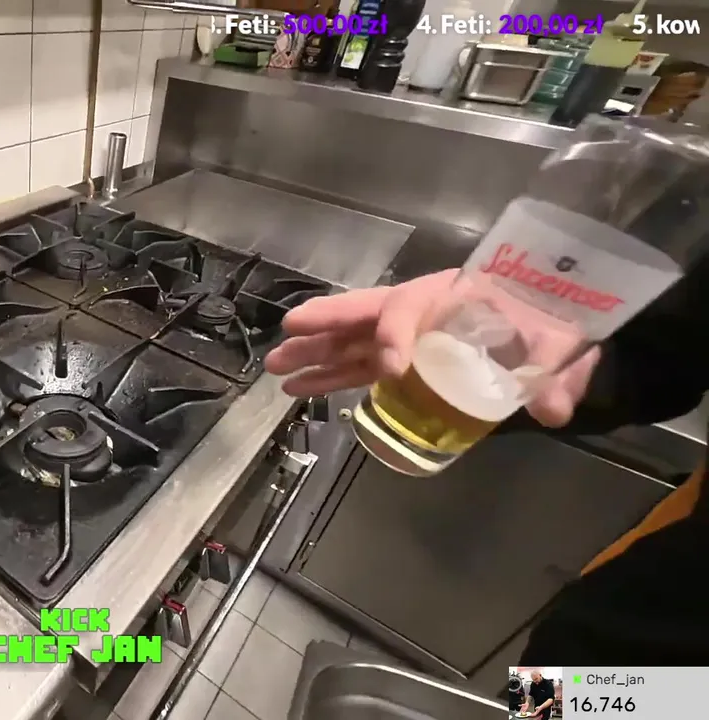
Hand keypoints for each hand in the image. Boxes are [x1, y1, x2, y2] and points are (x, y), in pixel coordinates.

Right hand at [263, 270, 599, 427]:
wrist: (554, 321)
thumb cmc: (548, 318)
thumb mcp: (557, 338)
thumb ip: (555, 371)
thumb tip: (553, 409)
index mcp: (450, 295)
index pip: (409, 307)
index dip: (395, 333)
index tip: (391, 367)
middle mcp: (419, 313)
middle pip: (363, 316)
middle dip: (325, 327)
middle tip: (287, 336)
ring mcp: (407, 338)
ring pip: (352, 344)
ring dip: (314, 356)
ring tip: (276, 370)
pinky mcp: (403, 364)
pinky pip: (359, 369)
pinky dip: (329, 378)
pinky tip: (299, 389)